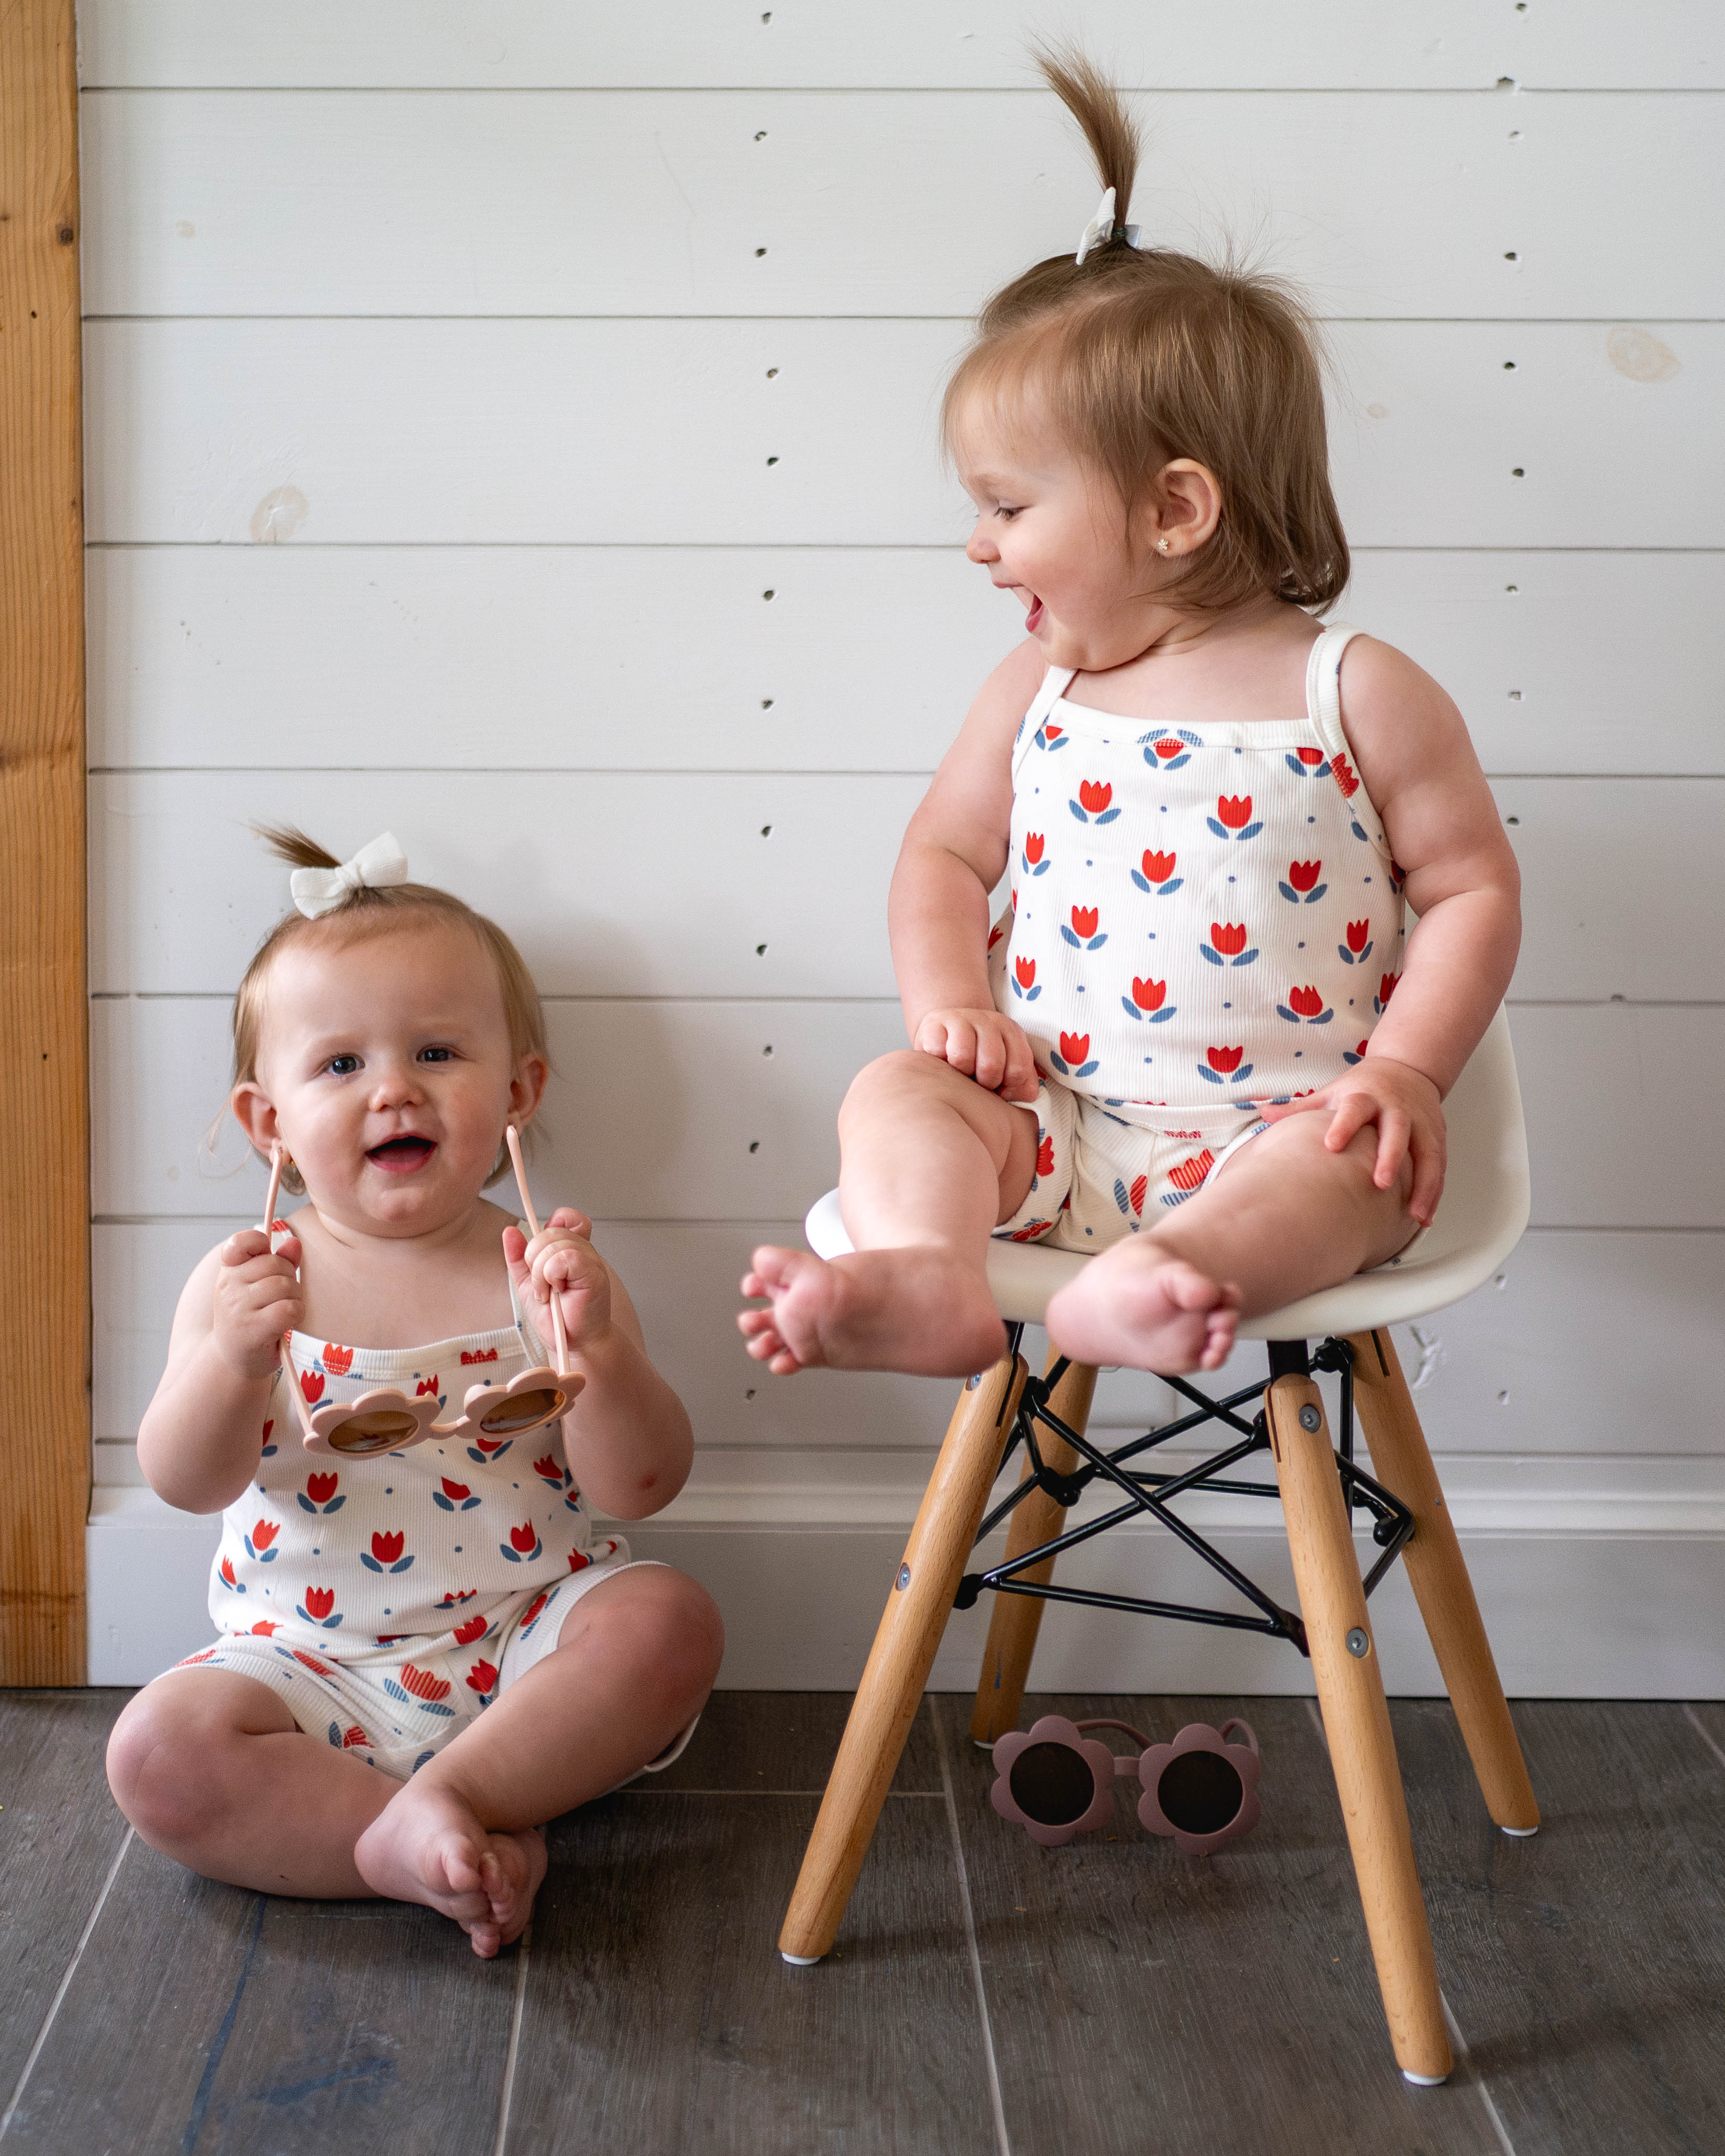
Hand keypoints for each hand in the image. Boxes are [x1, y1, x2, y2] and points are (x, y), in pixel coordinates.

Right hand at [211, 1227, 303, 1380]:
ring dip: (294, 1298)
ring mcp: (238, 1307)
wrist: (233, 1360)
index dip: (259, 1242)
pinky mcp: (253, 1328)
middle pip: (276, 1263)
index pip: (241, 1241)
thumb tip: (294, 1242)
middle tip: (281, 1297)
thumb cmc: (250, 1320)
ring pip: (285, 1286)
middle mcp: (228, 1286)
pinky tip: (286, 1323)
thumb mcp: (258, 1287)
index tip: (265, 1255)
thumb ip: (278, 1262)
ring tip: (283, 1311)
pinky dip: (296, 1314)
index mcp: (228, 1271)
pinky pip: (289, 1309)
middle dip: (289, 1278)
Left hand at [504, 1209, 613, 1356]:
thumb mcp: (528, 1284)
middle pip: (550, 1232)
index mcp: (570, 1250)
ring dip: (542, 1274)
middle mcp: (583, 1251)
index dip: (553, 1223)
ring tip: (549, 1293)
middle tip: (542, 1287)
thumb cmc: (557, 1318)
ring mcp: (591, 1261)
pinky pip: (566, 1257)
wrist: (571, 1344)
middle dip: (534, 1261)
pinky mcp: (594, 1274)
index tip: (540, 1252)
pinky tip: (558, 1291)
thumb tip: (509, 1231)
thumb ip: (519, 1258)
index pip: (566, 1217)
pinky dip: (552, 1275)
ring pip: (555, 1244)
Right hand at [912, 1006, 1038, 1103]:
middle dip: (983, 1082)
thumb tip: (1025, 1094)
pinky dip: (938, 1062)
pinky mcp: (934, 1023)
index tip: (999, 1084)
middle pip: (991, 1065)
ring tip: (960, 1069)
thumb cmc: (979, 1062)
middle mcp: (989, 1019)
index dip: (1007, 1087)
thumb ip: (1023, 1085)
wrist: (946, 1038)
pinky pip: (937, 1050)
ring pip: (962, 1057)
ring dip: (959, 1073)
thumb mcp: (1008, 1072)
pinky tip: (942, 1058)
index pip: (1018, 1071)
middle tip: (977, 1078)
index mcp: (1012, 1030)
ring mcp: (961, 1017)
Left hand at [1259, 1056, 1446, 1225]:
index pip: (1355, 1108)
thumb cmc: (1363, 1087)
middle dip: (1390, 1157)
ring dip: (1422, 1184)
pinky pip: (1438, 1166)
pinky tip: (1424, 1216)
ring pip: (1426, 1154)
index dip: (1344, 1125)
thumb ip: (1301, 1106)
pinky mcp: (1437, 1136)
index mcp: (1366, 1096)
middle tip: (1380, 1183)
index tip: (1331, 1144)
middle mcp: (1397, 1108)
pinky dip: (1433, 1191)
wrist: (1408, 1068)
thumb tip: (1262, 1112)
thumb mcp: (1332, 1091)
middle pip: (1397, 1131)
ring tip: (1414, 1214)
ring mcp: (1421, 1122)